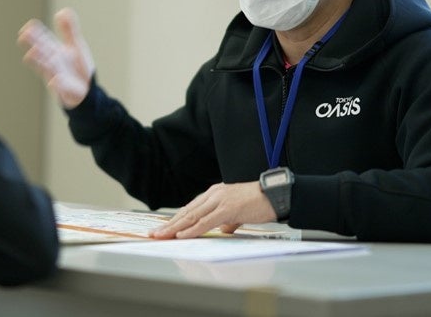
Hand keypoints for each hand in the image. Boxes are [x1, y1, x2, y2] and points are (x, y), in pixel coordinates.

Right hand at [17, 8, 94, 108]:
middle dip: (34, 44)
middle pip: (42, 51)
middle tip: (24, 36)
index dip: (36, 33)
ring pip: (48, 67)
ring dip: (41, 60)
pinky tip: (55, 79)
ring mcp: (58, 75)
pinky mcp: (65, 90)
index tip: (28, 27)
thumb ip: (70, 29)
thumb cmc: (78, 67)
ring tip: (33, 52)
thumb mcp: (76, 45)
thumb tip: (63, 11)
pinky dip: (57, 83)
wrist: (86, 91)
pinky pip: (61, 87)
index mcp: (55, 51)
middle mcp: (53, 62)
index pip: (43, 40)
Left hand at [150, 182, 276, 238]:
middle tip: (154, 234)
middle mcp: (213, 195)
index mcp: (214, 194)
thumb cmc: (259, 202)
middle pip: (186, 212)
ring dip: (175, 228)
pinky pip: (205, 221)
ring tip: (162, 236)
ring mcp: (219, 200)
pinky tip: (182, 235)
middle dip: (169, 224)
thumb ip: (228, 221)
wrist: (276, 195)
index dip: (175, 219)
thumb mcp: (238, 212)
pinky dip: (192, 229)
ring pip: (192, 216)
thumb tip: (223, 230)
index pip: (190, 208)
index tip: (164, 228)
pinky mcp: (227, 208)